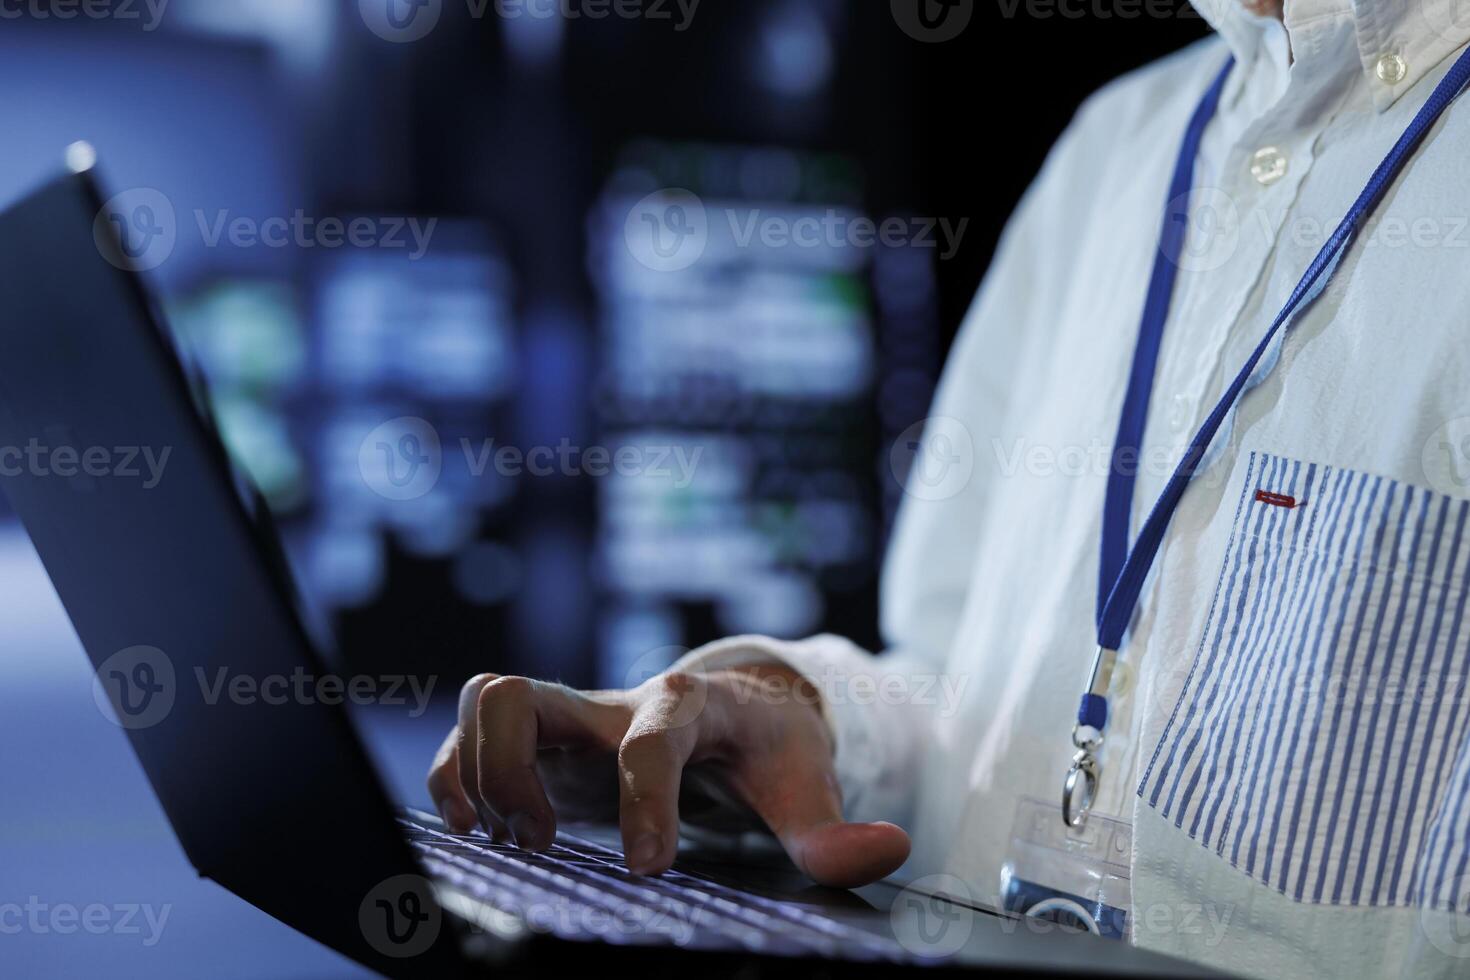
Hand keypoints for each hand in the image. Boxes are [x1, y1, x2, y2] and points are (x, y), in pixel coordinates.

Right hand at [426, 652, 910, 887]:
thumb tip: (887, 850)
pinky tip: (482, 830)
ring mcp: (573, 716)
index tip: (650, 867)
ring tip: (516, 839)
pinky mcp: (544, 739)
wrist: (741, 704)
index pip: (653, 738)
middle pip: (522, 694)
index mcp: (688, 706)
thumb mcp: (804, 782)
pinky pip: (470, 731)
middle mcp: (614, 701)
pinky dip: (457, 777)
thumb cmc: (768, 745)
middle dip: (512, 773)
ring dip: (475, 775)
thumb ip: (832, 830)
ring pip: (484, 702)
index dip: (645, 799)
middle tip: (544, 841)